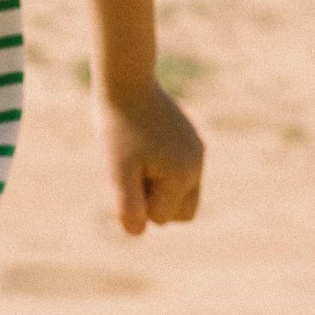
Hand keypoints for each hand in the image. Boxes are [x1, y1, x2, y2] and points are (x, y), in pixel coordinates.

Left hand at [96, 80, 204, 235]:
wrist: (126, 82)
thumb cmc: (118, 127)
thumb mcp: (117, 168)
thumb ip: (128, 203)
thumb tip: (137, 232)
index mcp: (183, 175)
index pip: (160, 218)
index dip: (137, 201)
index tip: (126, 170)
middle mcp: (197, 165)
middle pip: (180, 213)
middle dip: (155, 201)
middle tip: (132, 170)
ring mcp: (197, 151)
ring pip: (181, 193)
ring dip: (159, 186)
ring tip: (138, 159)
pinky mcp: (191, 139)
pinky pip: (180, 170)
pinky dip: (162, 169)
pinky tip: (144, 145)